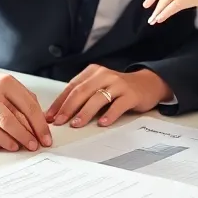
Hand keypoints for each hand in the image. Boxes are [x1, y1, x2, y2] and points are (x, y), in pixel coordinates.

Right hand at [0, 65, 51, 151]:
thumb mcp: (11, 86)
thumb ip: (27, 102)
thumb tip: (42, 126)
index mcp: (5, 83)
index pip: (28, 107)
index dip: (40, 126)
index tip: (46, 139)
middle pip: (10, 121)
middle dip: (25, 137)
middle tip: (33, 146)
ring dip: (8, 142)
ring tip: (17, 147)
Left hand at [46, 66, 172, 127]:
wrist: (147, 84)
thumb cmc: (118, 88)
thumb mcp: (99, 87)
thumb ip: (82, 96)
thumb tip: (59, 114)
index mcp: (93, 72)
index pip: (72, 87)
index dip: (60, 102)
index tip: (50, 116)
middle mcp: (104, 75)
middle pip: (82, 91)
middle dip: (68, 108)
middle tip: (60, 121)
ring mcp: (118, 84)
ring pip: (98, 98)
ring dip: (85, 112)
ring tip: (76, 124)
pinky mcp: (131, 95)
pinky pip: (118, 105)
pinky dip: (109, 115)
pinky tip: (102, 123)